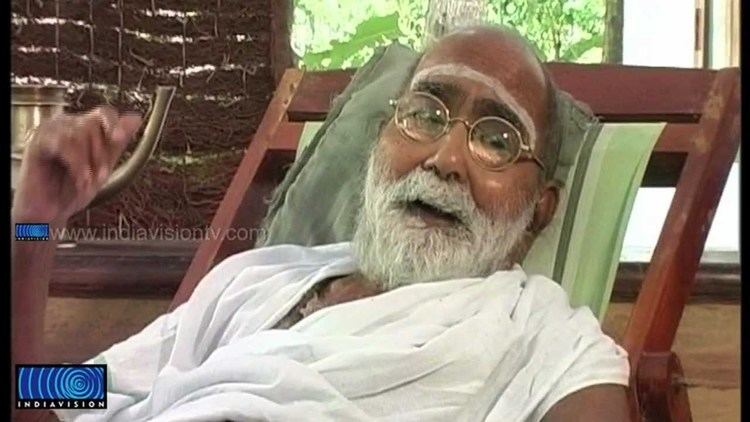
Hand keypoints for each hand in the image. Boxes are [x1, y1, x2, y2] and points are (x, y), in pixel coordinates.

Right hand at [12, 106, 141, 224]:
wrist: (49, 214)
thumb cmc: (73, 189)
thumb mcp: (102, 166)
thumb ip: (117, 142)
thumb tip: (135, 118)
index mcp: (84, 127)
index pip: (104, 113)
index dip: (114, 124)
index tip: (118, 139)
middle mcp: (66, 124)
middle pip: (93, 124)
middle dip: (101, 154)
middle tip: (100, 176)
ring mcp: (50, 131)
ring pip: (79, 133)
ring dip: (89, 161)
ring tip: (88, 181)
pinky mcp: (37, 142)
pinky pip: (63, 144)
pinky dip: (76, 164)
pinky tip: (80, 179)